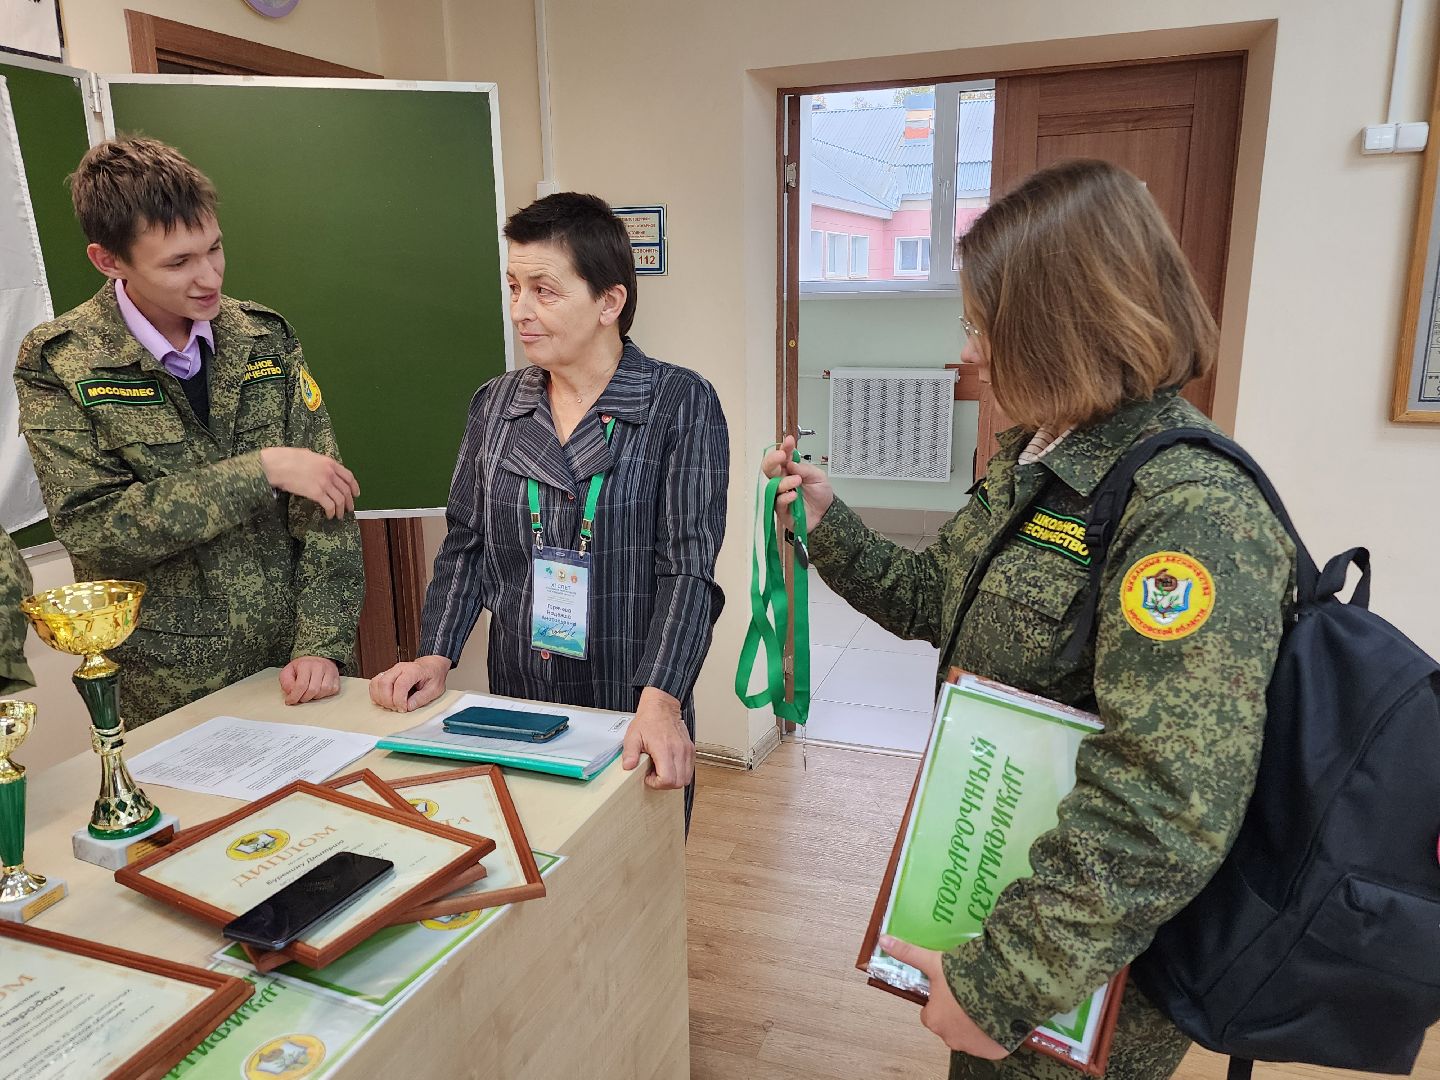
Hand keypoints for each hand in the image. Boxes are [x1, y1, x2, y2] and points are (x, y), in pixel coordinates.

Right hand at [259, 447, 359, 519]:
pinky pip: (330, 505)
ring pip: (340, 499)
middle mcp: (330, 473)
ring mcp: (324, 483)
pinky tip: (329, 515)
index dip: (354, 487)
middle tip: (349, 508)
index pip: (348, 476)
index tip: (355, 494)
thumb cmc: (287, 458)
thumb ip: (320, 463)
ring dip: (341, 509)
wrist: (277, 465)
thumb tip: (322, 468)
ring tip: (339, 515)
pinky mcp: (316, 493)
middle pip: (346, 490)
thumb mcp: (309, 455)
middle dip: (349, 501)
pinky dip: (331, 512)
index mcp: (329, 462)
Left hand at [279, 656, 340, 704]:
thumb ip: (286, 683)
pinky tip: (319, 691)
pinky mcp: (337, 677)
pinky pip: (332, 691)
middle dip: (304, 698)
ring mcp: (330, 672)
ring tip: (309, 694)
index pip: (301, 685)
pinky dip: (325, 694)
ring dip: (315, 697)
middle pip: (313, 690)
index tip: (290, 701)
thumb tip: (291, 693)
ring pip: (324, 691)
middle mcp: (320, 667)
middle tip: (300, 698)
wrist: (316, 658)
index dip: (294, 696)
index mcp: (305, 664)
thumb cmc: (301, 667)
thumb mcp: (288, 671)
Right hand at [369, 654, 450, 711]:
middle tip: (397, 708)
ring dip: (380, 698)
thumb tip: (407, 707)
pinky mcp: (386, 675)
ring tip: (392, 705)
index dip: (399, 700)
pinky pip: (374, 684)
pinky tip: (385, 701)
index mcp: (414, 670)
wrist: (431, 665)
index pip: (400, 685)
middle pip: (384, 683)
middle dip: (388, 700)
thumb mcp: (435, 689)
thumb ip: (421, 699)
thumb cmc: (434, 676)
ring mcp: (391, 671)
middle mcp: (399, 668)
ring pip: (376, 683)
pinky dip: (376, 695)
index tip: (404, 709)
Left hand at [621, 687, 693, 789]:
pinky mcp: (690, 749)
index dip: (657, 784)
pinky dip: (680, 772)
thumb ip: (630, 753)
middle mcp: (679, 751)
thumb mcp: (633, 736)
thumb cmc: (648, 721)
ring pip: (686, 778)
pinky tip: (668, 764)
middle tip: (654, 774)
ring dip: (673, 779)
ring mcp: (687, 750)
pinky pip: (689, 769)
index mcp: (664, 749)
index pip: (668, 779)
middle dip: (665, 784)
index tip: (649, 777)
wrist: (661, 707)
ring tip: (661, 769)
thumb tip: (628, 767)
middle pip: (679, 782)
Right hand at [761, 435, 833, 529]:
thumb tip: (790, 463)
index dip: (784, 448)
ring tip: (797, 480)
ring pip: (773, 485)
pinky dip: (785, 497)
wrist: (826, 515)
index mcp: (791, 470)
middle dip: (772, 460)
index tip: (789, 441)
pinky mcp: (781, 509)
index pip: (783, 457)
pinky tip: (794, 495)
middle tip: (781, 456)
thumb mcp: (819, 477)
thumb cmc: (820, 494)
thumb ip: (805, 469)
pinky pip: (778, 502)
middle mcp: (783, 480)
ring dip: (784, 481)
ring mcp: (781, 494)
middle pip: (769, 469)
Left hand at [879, 935, 1009, 1058]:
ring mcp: (973, 1046)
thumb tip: (883, 941)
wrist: (1002, 989)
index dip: (939, 1001)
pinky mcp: (994, 1051)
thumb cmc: (964, 978)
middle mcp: (951, 1037)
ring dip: (975, 1021)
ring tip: (985, 999)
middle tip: (969, 991)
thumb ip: (909, 954)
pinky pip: (991, 1042)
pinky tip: (998, 1013)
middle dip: (958, 1012)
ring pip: (970, 1034)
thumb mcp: (934, 962)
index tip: (950, 990)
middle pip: (950, 1024)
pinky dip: (993, 1032)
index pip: (930, 1013)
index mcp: (934, 1019)